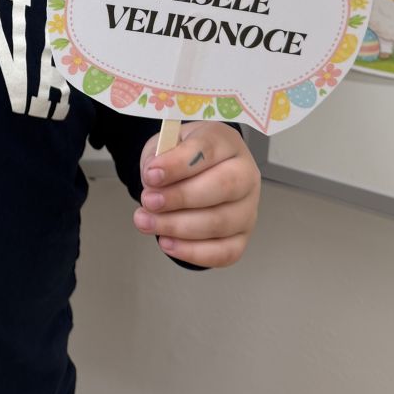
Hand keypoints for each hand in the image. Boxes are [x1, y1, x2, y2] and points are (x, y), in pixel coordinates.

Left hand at [133, 123, 259, 266]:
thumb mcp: (167, 143)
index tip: (150, 175)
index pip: (207, 149)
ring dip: (178, 226)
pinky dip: (193, 252)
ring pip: (221, 222)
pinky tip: (167, 243)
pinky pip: (225, 252)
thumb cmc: (184, 157)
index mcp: (226, 142)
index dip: (178, 164)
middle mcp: (246, 174)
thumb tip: (153, 177)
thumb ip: (160, 156)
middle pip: (223, 186)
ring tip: (145, 222)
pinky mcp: (243, 237)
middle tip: (148, 201)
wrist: (196, 174)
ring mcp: (248, 208)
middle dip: (180, 197)